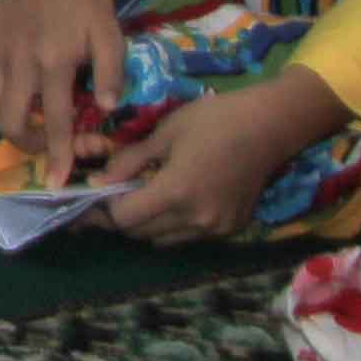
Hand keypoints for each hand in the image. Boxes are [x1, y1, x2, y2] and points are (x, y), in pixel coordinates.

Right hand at [0, 0, 125, 168]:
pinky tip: (1, 95)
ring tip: (22, 117)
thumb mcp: (110, 36)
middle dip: (26, 143)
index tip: (56, 183)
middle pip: (9, 122)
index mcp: (54, 64)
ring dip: (3, 121)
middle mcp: (20, 63)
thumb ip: (112, 75)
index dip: (56, 156)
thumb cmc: (85, 2)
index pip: (53, 122)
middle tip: (43, 142)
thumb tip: (109, 109)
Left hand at [92, 78, 332, 243]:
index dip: (103, 208)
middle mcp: (197, 220)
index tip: (92, 194)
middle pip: (141, 233)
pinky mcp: (232, 229)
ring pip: (164, 240)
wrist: (269, 127)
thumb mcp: (163, 135)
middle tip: (108, 196)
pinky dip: (172, 225)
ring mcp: (217, 229)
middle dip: (120, 217)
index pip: (125, 218)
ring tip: (139, 196)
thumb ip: (129, 162)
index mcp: (177, 193)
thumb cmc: (213, 121)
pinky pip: (189, 236)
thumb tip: (100, 181)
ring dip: (146, 224)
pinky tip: (171, 200)